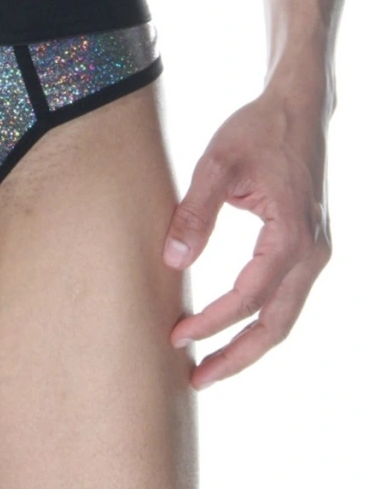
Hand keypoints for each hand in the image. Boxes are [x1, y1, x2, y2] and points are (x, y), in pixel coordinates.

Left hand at [162, 89, 330, 388]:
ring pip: (285, 316)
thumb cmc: (257, 130)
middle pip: (276, 324)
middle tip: (195, 379)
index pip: (249, 297)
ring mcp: (315, 253)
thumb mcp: (218, 164)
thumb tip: (173, 261)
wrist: (298, 109)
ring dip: (249, 343)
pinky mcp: (308, 248)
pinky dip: (260, 319)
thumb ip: (194, 213)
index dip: (213, 322)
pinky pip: (286, 297)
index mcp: (291, 236)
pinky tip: (232, 327)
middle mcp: (312, 253)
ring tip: (209, 365)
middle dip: (236, 356)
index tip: (176, 335)